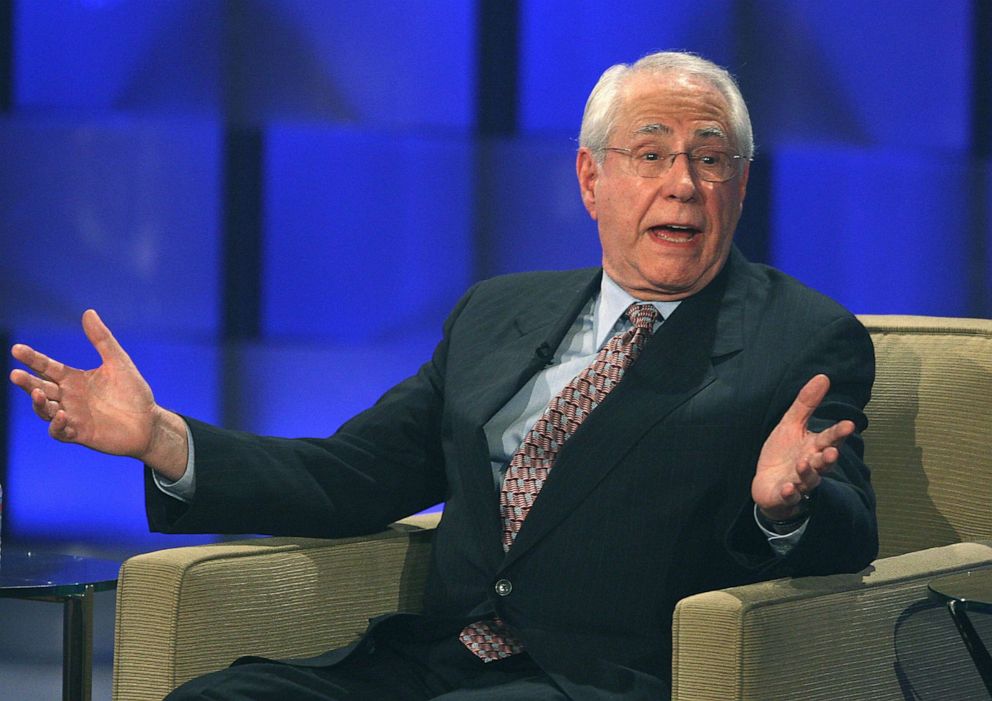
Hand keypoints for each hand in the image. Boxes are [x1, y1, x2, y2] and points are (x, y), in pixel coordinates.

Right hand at [9, 309, 188, 479]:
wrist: (149, 422)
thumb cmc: (133, 392)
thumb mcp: (118, 362)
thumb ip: (102, 339)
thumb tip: (88, 312)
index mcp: (74, 379)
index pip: (47, 367)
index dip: (32, 359)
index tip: (16, 349)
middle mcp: (68, 397)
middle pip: (40, 388)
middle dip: (26, 383)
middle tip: (15, 374)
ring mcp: (72, 416)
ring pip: (44, 410)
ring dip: (38, 403)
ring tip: (37, 393)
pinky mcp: (80, 433)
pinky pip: (59, 431)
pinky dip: (56, 425)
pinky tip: (61, 415)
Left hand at [752, 374, 853, 520]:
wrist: (768, 484)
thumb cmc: (783, 453)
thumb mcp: (791, 425)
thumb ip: (806, 404)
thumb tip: (823, 376)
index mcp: (814, 447)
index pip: (830, 438)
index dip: (838, 432)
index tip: (849, 424)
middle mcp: (811, 465)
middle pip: (824, 461)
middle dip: (829, 457)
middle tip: (832, 451)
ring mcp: (799, 482)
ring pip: (809, 479)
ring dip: (808, 472)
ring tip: (804, 463)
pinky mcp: (785, 495)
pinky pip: (789, 495)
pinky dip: (789, 492)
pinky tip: (788, 488)